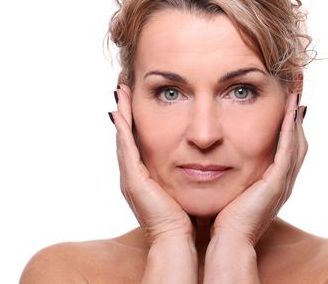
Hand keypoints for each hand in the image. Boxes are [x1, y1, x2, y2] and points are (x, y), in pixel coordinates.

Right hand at [109, 85, 193, 245]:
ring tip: (122, 91)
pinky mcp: (132, 179)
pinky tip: (122, 109)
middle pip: (128, 136)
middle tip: (124, 88)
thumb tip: (205, 158)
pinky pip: (126, 147)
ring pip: (124, 137)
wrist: (177, 240)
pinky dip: (123, 127)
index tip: (139, 99)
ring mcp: (130, 177)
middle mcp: (134, 175)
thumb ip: (190, 172)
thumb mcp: (187, 187)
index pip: (139, 142)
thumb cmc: (185, 216)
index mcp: (146, 176)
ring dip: (123, 113)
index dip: (137, 121)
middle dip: (126, 112)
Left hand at [210, 92, 307, 245]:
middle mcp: (283, 181)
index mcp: (274, 182)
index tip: (284, 107)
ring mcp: (282, 182)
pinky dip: (289, 132)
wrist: (227, 238)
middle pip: (298, 144)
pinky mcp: (277, 184)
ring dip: (295, 120)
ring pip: (297, 145)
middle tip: (294, 97)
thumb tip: (221, 157)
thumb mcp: (233, 188)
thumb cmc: (225, 216)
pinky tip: (288, 114)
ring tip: (294, 99)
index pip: (287, 149)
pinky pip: (287, 152)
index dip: (288, 128)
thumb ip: (234, 172)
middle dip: (296, 120)